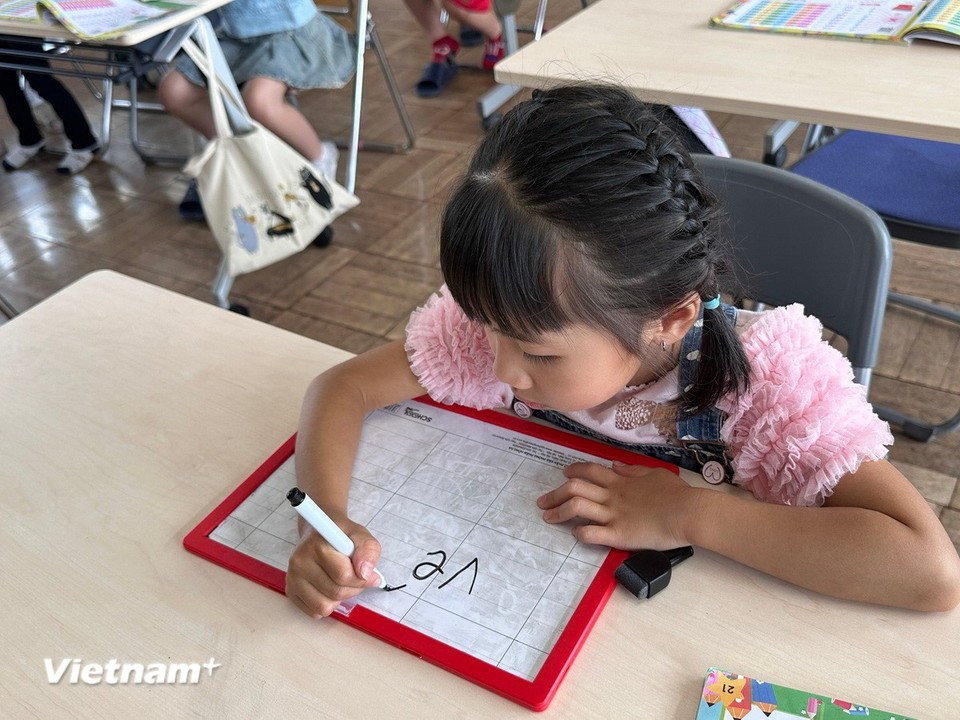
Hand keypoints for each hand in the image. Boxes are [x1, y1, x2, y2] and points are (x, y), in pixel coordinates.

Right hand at [285, 514, 381, 617]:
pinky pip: (315, 612)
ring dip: (340, 599)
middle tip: (356, 577)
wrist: (320, 533)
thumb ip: (368, 550)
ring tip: (341, 582)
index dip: (362, 579)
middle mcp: (300, 562)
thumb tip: (365, 574)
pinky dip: (327, 605)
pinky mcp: (291, 591)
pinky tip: (329, 588)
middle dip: (353, 588)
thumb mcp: (360, 535)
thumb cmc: (340, 536)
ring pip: (324, 607)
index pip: (343, 575)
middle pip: (335, 592)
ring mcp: (293, 578)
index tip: (368, 574)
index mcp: (316, 546)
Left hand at [537, 461, 700, 549]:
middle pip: (575, 489)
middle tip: (543, 501)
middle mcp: (612, 496)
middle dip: (555, 494)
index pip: (590, 471)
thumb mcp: (654, 474)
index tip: (564, 474)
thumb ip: (632, 471)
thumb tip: (616, 466)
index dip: (574, 471)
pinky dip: (580, 533)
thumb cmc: (676, 493)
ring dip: (558, 512)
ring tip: (547, 517)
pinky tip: (574, 533)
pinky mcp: (619, 535)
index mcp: (620, 481)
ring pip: (577, 508)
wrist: (687, 513)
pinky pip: (592, 533)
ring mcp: (614, 515)